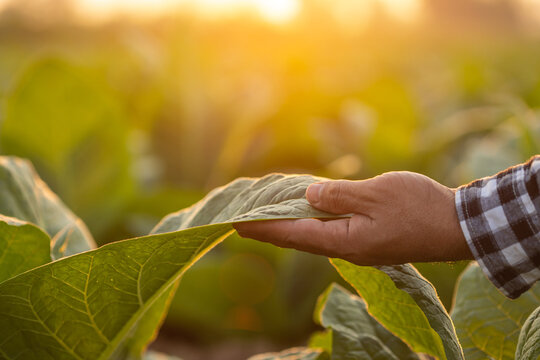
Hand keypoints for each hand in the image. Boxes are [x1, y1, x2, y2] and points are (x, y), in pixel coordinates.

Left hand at [234, 172, 472, 264]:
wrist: (456, 226)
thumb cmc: (418, 207)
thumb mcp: (375, 194)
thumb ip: (338, 195)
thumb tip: (308, 195)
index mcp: (344, 239)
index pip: (293, 234)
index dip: (263, 227)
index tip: (237, 223)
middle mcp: (347, 249)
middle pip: (299, 239)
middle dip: (270, 229)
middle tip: (243, 221)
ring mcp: (359, 247)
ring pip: (315, 237)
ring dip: (290, 227)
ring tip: (269, 217)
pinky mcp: (370, 242)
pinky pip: (332, 232)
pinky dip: (313, 223)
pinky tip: (309, 214)